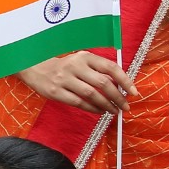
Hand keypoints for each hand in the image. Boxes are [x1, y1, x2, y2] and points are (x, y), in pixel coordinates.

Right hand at [19, 52, 136, 113]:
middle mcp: (75, 66)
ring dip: (106, 105)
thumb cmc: (64, 66)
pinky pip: (79, 103)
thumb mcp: (81, 62)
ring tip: (114, 111)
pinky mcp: (56, 92)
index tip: (134, 92)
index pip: (110, 67)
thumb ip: (98, 70)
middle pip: (102, 83)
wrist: (35, 67)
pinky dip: (92, 109)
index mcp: (84, 57)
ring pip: (91, 94)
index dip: (125, 80)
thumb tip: (120, 86)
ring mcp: (64, 79)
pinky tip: (100, 111)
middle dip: (117, 97)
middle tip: (125, 106)